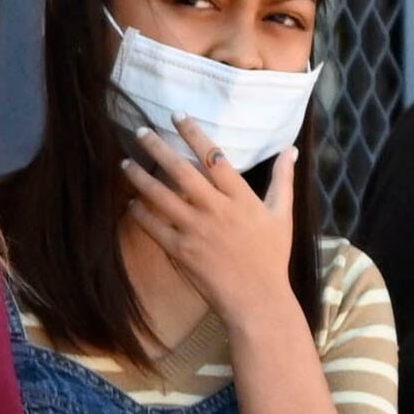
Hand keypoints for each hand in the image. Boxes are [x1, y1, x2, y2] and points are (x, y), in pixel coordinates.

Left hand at [125, 123, 302, 326]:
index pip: (215, 157)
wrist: (257, 298)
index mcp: (242, 198)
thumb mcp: (282, 215)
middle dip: (159, 149)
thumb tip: (290, 150)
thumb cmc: (272, 256)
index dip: (195, 134)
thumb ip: (283, 180)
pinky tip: (129, 202)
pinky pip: (154, 227)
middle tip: (140, 132)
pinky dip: (139, 213)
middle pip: (182, 172)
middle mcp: (217, 210)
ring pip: (161, 197)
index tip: (178, 116)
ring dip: (139, 178)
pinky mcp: (181, 251)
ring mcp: (197, 230)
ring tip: (123, 164)